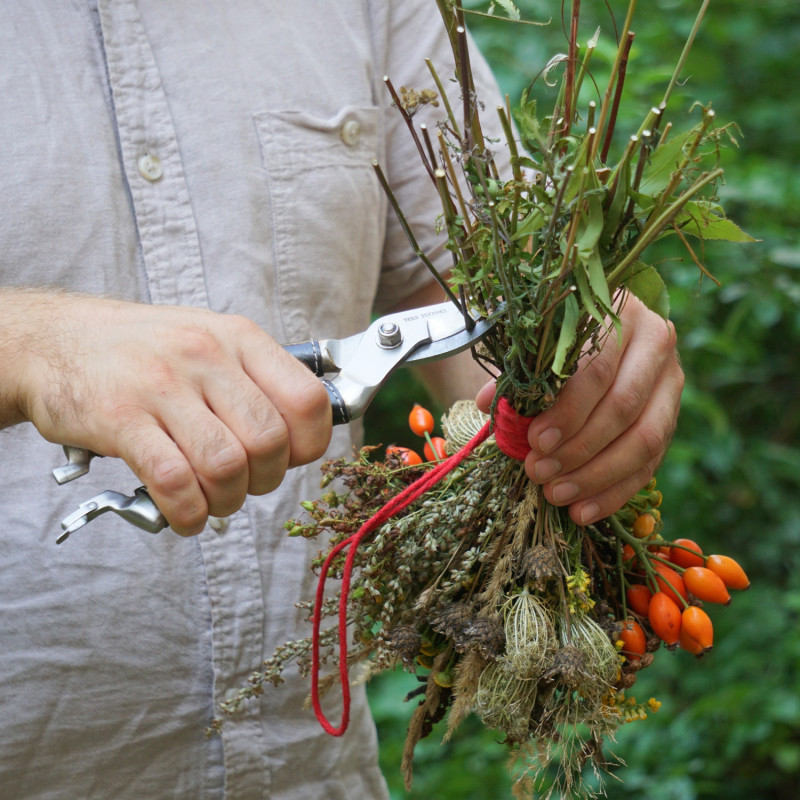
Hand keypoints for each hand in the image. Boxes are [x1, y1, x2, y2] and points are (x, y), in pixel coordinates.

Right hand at [5, 291, 331, 534]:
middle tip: (243, 484)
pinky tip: (185, 514)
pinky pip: (174, 482)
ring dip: (226, 501)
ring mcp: (162, 385)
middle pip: (269, 442)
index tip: (287, 459)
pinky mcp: (120, 418)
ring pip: (226, 466)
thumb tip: (302, 440)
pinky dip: (188, 513)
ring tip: (212, 501)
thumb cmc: (145, 353)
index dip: (308, 445)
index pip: (308, 400)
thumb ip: (257, 383)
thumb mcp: (211, 342)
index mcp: (240, 338)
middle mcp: (206, 356)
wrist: (56, 341)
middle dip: (265, 481)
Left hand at [476, 295, 683, 524]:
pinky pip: (650, 463)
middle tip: (538, 473)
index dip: (567, 411)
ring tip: (556, 495)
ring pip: (645, 440)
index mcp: (620, 314)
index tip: (535, 441)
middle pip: (623, 408)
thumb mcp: (536, 341)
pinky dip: (615, 492)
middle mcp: (656, 343)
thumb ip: (516, 370)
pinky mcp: (672, 416)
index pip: (598, 370)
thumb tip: (486, 402)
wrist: (601, 326)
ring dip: (596, 476)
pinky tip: (582, 511)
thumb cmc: (558, 334)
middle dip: (578, 449)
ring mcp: (671, 382)